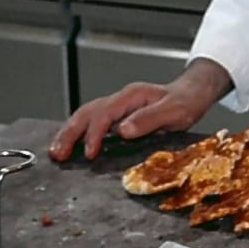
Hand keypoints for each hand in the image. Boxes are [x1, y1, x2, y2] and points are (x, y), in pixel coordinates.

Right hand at [48, 58, 230, 162]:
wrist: (192, 94)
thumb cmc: (185, 103)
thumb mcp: (175, 111)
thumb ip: (149, 119)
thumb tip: (123, 130)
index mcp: (131, 97)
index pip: (104, 113)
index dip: (94, 134)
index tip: (89, 153)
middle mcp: (121, 99)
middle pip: (87, 112)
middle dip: (70, 133)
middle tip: (57, 153)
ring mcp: (118, 106)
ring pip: (86, 115)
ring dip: (69, 133)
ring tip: (56, 151)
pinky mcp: (118, 115)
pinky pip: (93, 121)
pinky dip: (78, 133)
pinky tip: (70, 145)